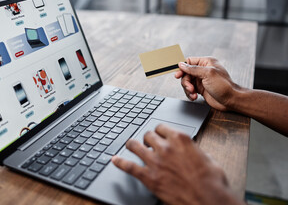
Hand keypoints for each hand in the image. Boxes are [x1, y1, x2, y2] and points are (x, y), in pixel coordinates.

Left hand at [112, 125, 241, 204]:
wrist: (209, 199)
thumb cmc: (211, 181)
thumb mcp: (207, 157)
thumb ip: (192, 149)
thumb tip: (188, 150)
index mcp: (180, 139)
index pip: (161, 128)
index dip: (159, 132)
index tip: (158, 135)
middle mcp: (165, 147)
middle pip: (147, 135)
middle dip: (147, 139)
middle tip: (147, 144)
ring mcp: (155, 162)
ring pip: (135, 146)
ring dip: (132, 145)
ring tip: (129, 145)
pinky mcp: (149, 177)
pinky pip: (129, 167)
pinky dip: (120, 162)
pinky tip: (114, 160)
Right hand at [175, 57, 239, 110]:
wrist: (230, 100)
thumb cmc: (224, 86)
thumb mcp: (207, 74)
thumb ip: (193, 69)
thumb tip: (181, 64)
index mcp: (206, 62)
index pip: (189, 61)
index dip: (182, 68)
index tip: (178, 75)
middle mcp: (203, 70)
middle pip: (186, 73)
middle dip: (186, 82)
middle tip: (190, 88)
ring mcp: (202, 80)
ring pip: (187, 82)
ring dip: (188, 89)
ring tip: (193, 94)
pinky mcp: (201, 88)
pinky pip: (190, 89)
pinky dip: (190, 94)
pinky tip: (194, 97)